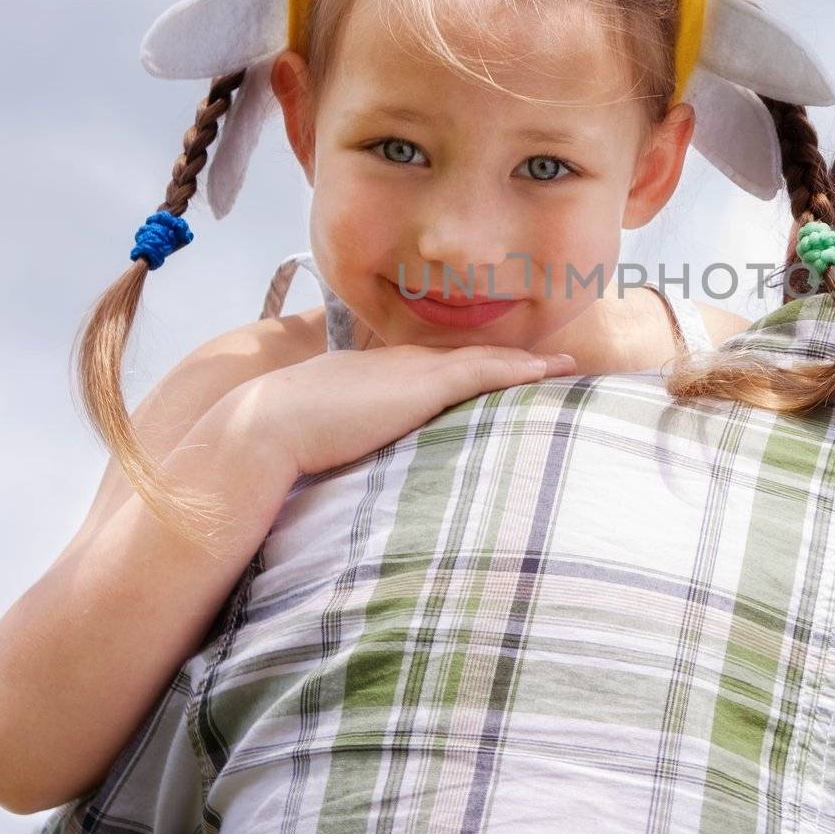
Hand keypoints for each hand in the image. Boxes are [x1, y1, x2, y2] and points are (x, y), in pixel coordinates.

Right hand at [231, 344, 577, 481]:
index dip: (473, 367)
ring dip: (526, 362)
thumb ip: (348, 446)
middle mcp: (399, 363)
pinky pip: (486, 369)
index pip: (437, 366)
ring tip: (566, 364)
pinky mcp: (425, 384)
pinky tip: (550, 370)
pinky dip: (520, 368)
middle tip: (552, 360)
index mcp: (376, 374)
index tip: (502, 370)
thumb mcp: (324, 438)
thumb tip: (351, 477)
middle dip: (508, 359)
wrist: (268, 427)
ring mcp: (413, 370)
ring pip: (484, 359)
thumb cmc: (284, 444)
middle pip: (467, 356)